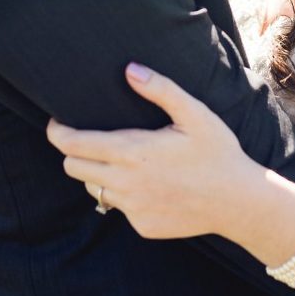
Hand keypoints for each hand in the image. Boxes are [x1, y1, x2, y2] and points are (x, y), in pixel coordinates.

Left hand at [47, 62, 249, 238]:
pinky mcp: (142, 226)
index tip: (56, 123)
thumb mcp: (194, 113)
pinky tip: (150, 184)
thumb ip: (160, 89)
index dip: (57, 133)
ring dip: (98, 174)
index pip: (72, 145)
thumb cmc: (217, 152)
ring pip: (93, 189)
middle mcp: (124, 183)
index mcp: (131, 151)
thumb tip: (130, 69)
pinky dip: (124, 194)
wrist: (238, 201)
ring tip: (123, 160)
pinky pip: (119, 208)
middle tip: (91, 139)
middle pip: (73, 168)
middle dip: (74, 152)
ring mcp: (132, 208)